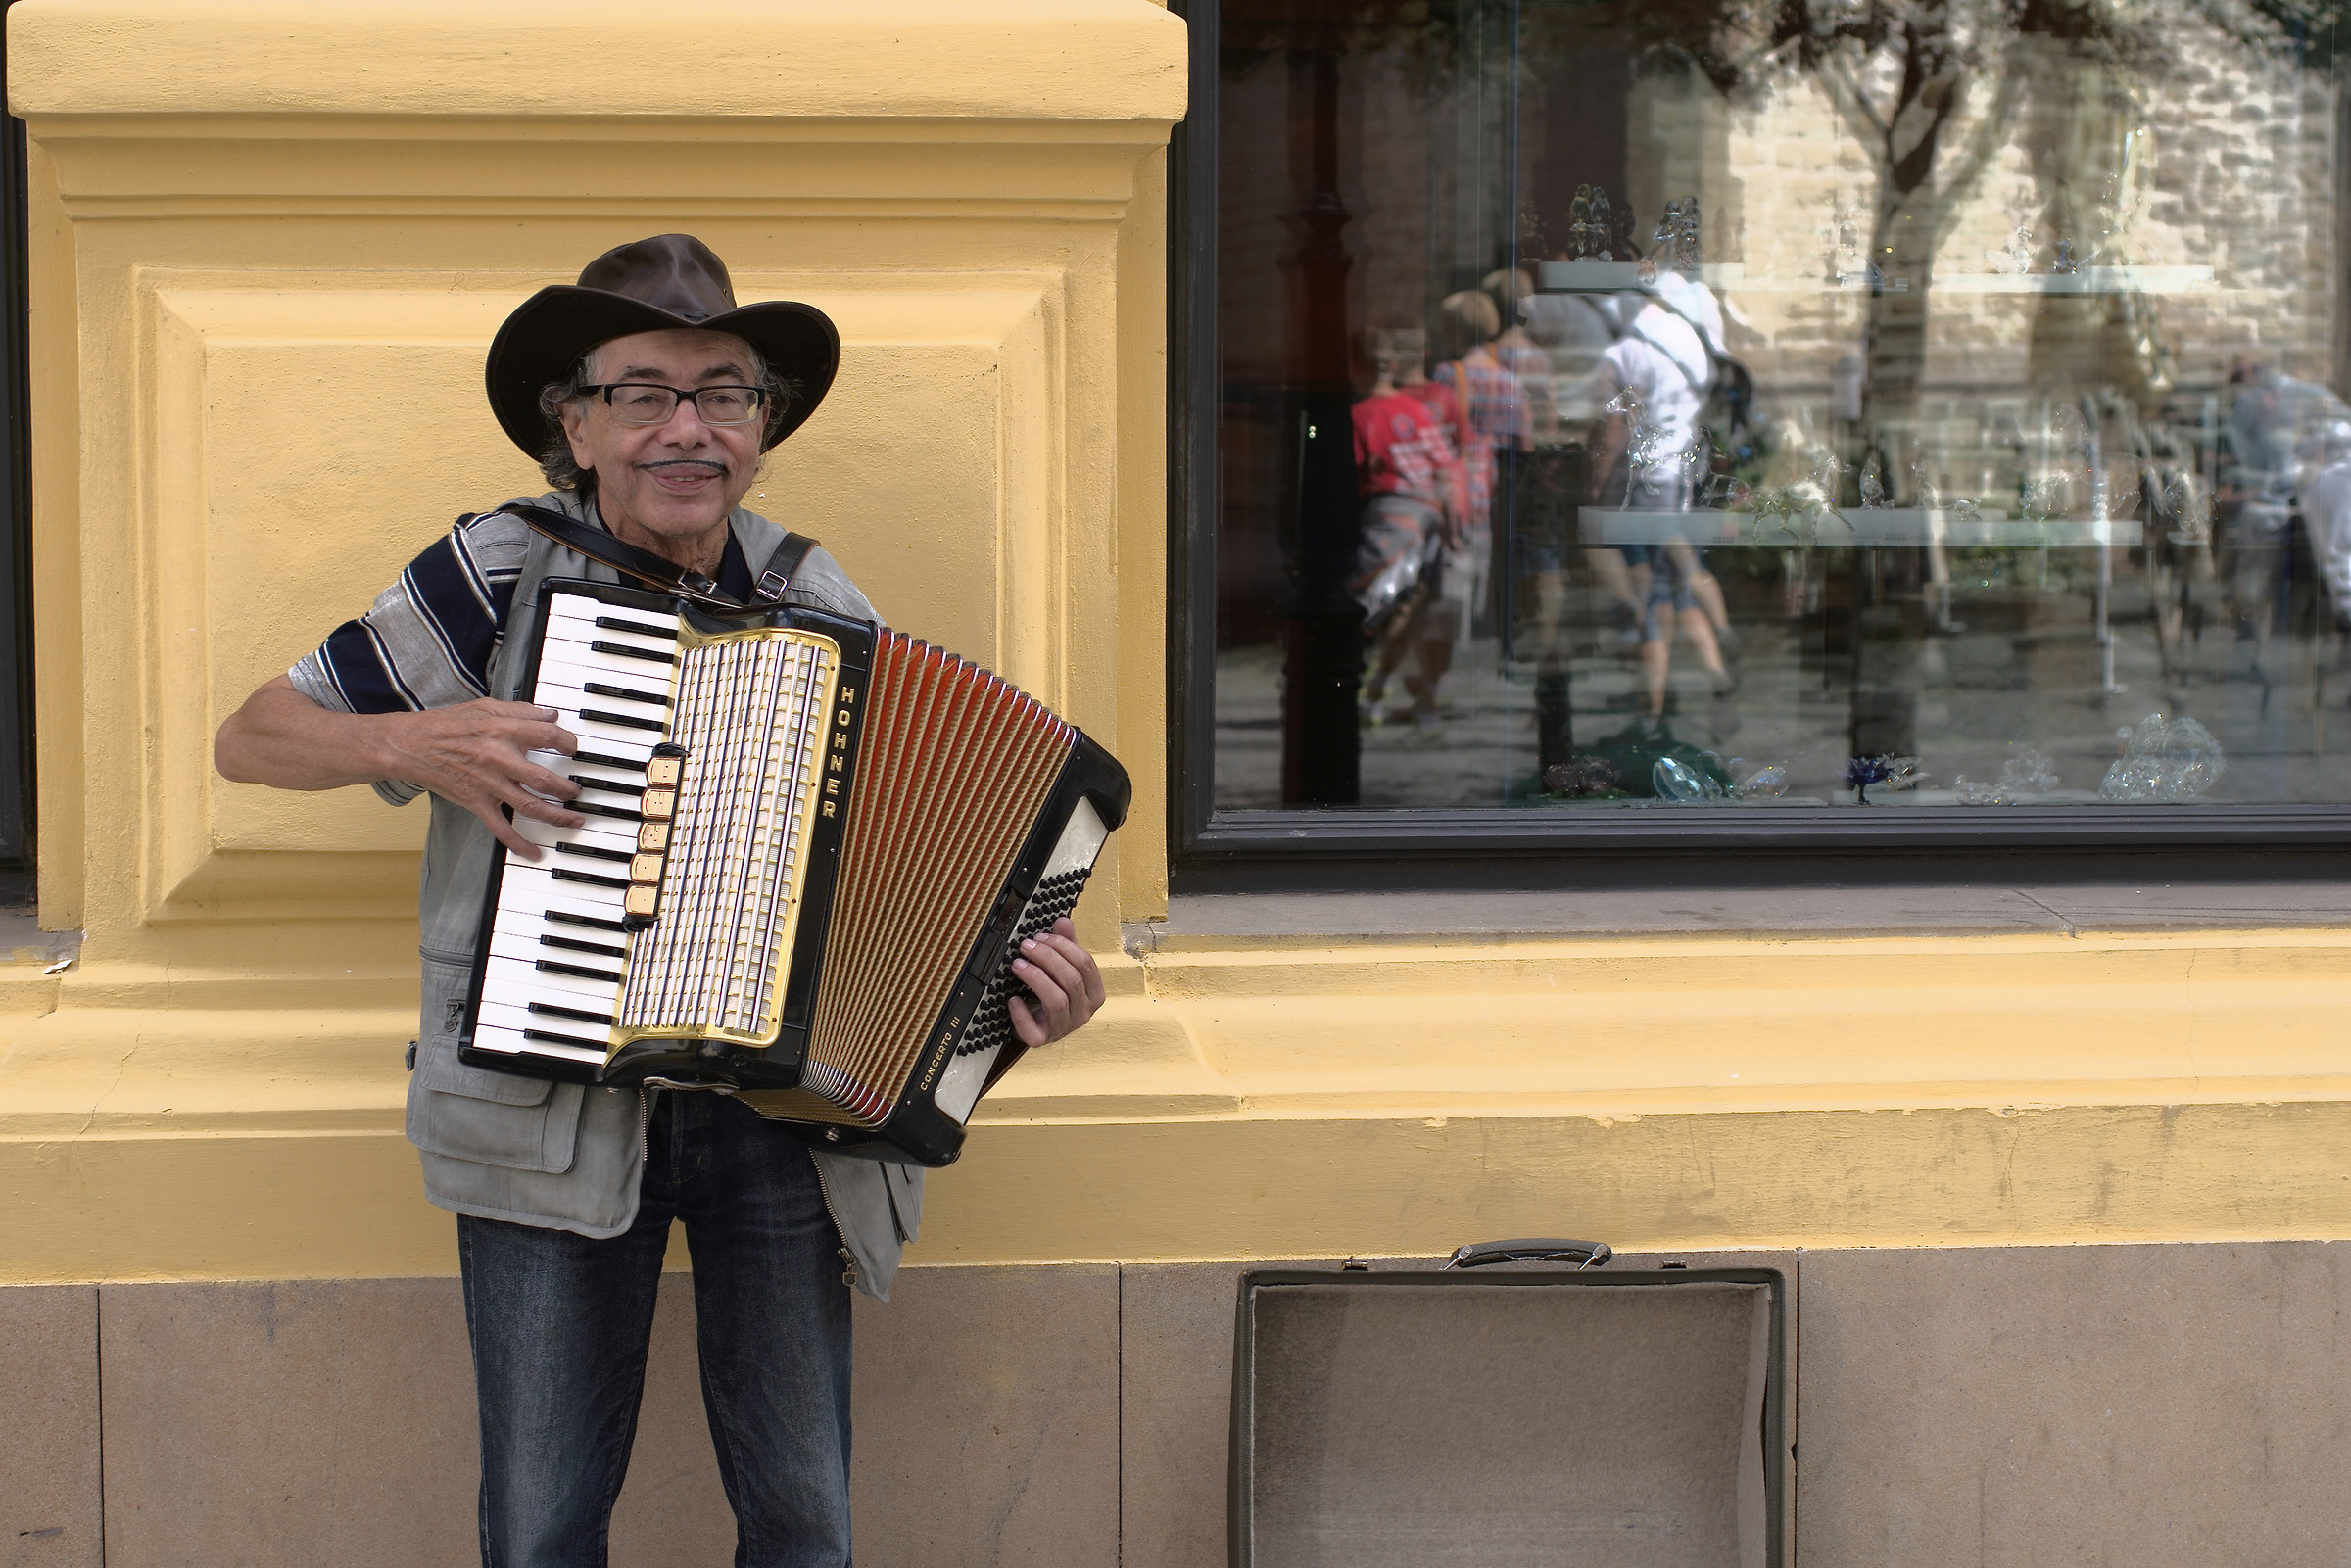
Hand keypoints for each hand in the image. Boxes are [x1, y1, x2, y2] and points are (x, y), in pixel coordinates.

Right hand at [379, 699, 583, 858]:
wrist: (410, 746)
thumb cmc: (445, 725)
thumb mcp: (485, 707)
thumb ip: (520, 711)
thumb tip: (550, 714)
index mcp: (502, 731)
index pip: (547, 736)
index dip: (567, 742)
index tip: (573, 748)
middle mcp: (498, 758)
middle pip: (543, 778)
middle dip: (567, 788)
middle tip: (578, 792)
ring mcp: (488, 784)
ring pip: (530, 806)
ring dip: (557, 816)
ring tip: (574, 819)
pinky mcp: (476, 803)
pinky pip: (501, 828)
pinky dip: (519, 843)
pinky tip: (535, 853)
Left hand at [1005, 917, 1105, 1048]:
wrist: (1037, 1025)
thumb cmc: (1052, 995)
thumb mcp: (1061, 969)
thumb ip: (1065, 945)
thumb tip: (1063, 921)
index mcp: (1093, 993)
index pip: (1086, 964)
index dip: (1063, 946)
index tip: (1042, 936)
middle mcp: (1083, 1012)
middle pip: (1072, 981)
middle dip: (1047, 958)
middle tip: (1027, 946)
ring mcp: (1064, 1027)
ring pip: (1056, 1001)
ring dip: (1035, 978)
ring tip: (1018, 964)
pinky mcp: (1041, 1039)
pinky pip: (1033, 1028)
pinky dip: (1021, 1013)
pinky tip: (1013, 999)